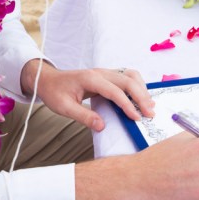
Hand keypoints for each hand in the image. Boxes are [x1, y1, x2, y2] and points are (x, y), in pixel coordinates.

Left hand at [21, 60, 154, 131]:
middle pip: (128, 80)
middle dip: (141, 97)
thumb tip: (102, 126)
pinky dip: (136, 86)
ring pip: (130, 75)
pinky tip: (140, 98)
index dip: (127, 105)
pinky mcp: (106, 76)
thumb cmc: (54, 92)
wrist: (47, 80)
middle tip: (150, 114)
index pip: (115, 91)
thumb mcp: (64, 108)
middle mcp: (100, 72)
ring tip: (149, 106)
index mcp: (90, 79)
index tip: (136, 118)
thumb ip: (84, 116)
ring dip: (141, 89)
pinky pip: (126, 77)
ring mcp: (104, 72)